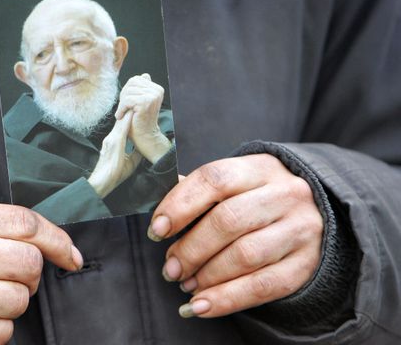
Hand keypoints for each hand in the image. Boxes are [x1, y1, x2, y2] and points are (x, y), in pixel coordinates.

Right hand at [0, 202, 82, 344]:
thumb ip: (7, 227)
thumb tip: (71, 255)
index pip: (25, 223)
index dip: (57, 240)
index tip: (70, 257)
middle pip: (29, 263)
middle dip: (28, 274)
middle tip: (5, 275)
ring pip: (20, 299)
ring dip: (12, 301)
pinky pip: (4, 332)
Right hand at [88, 111, 142, 197]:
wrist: (103, 181)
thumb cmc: (115, 174)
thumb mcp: (129, 162)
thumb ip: (134, 153)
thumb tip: (142, 147)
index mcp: (114, 143)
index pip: (121, 128)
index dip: (127, 120)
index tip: (134, 112)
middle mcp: (111, 139)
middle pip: (120, 123)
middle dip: (127, 114)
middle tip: (133, 102)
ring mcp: (111, 140)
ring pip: (120, 124)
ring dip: (127, 114)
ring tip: (133, 104)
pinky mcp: (113, 143)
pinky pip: (121, 129)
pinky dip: (126, 121)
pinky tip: (131, 114)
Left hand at [114, 74, 171, 163]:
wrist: (144, 137)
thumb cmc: (139, 120)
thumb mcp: (140, 100)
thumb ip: (142, 88)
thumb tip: (145, 75)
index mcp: (157, 88)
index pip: (135, 80)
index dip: (127, 91)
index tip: (127, 104)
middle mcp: (157, 90)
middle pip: (131, 84)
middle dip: (124, 96)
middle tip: (123, 109)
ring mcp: (153, 96)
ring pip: (128, 92)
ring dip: (122, 104)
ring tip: (123, 114)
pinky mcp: (146, 102)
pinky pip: (127, 100)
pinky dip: (121, 109)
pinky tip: (121, 116)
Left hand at [147, 154, 322, 317]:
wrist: (317, 211)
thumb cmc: (258, 198)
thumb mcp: (235, 183)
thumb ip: (198, 193)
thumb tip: (160, 211)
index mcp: (259, 168)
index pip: (214, 180)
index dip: (179, 205)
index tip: (156, 230)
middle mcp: (285, 194)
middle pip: (228, 221)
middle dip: (190, 249)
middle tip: (170, 267)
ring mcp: (299, 229)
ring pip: (245, 255)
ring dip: (206, 275)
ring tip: (185, 284)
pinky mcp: (305, 263)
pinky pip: (262, 286)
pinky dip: (226, 299)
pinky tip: (201, 305)